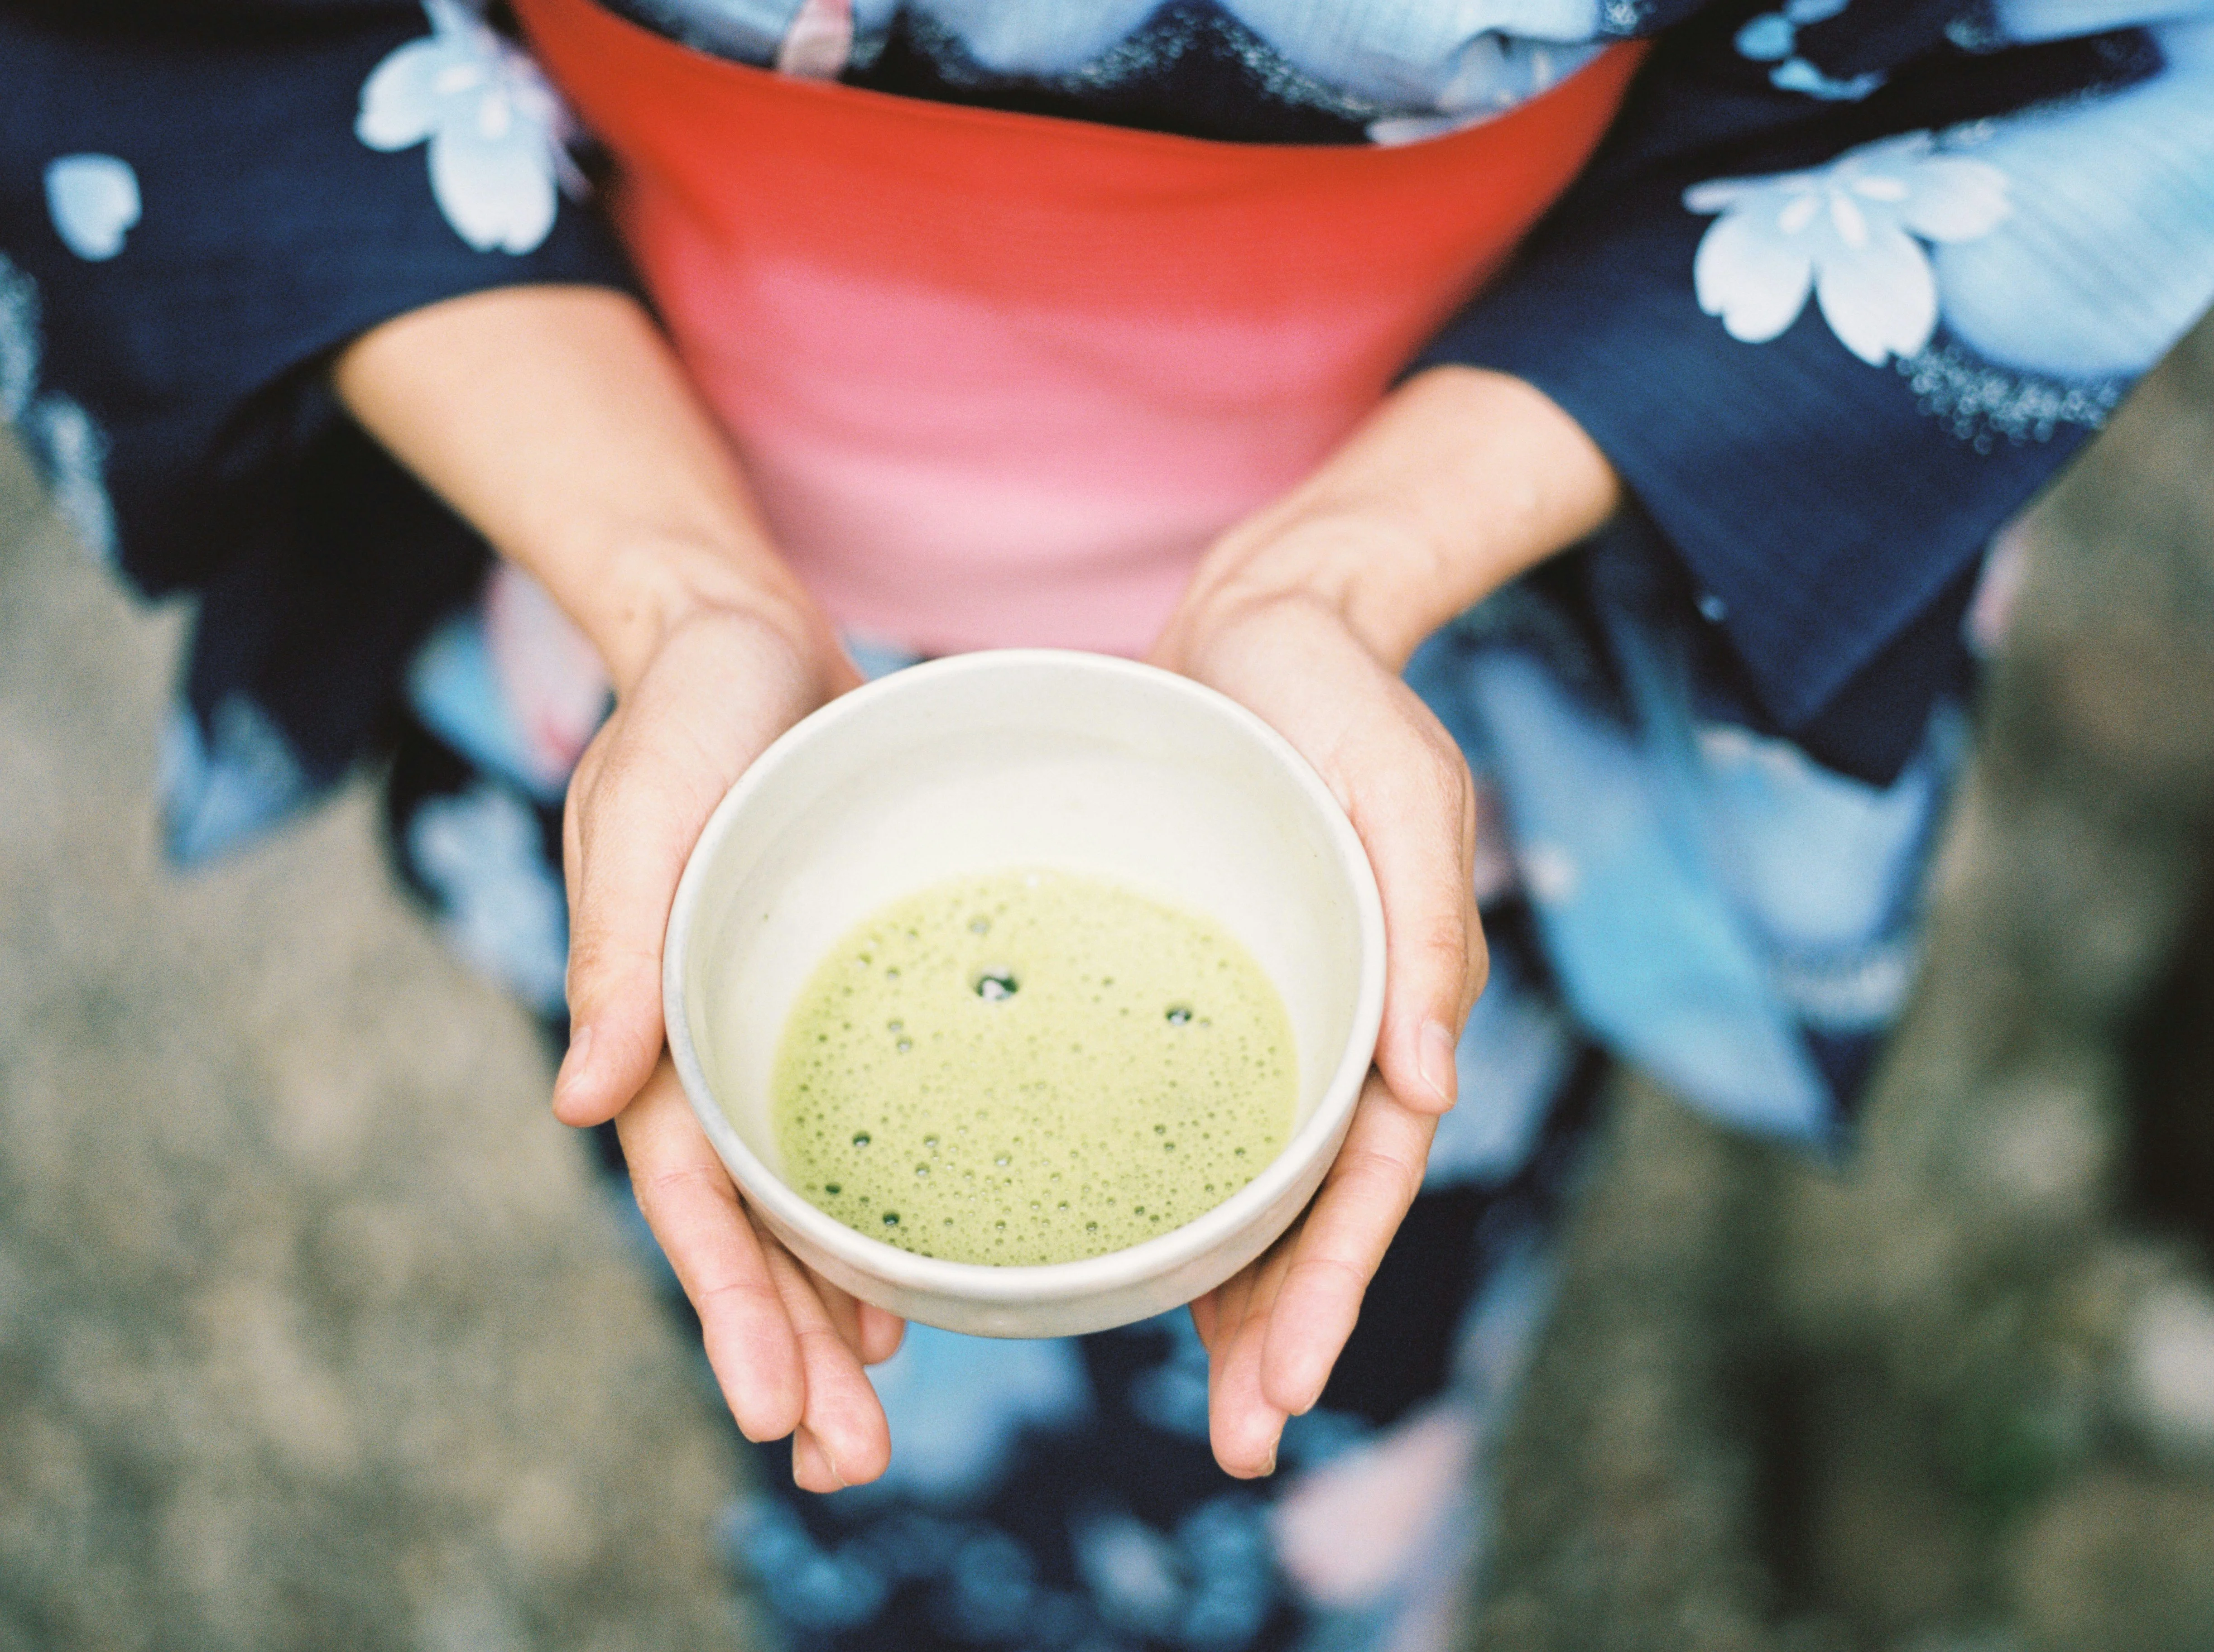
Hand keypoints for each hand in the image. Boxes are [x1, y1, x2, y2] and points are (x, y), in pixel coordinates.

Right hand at [551, 595, 911, 1491]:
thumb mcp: (641, 810)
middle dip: (789, 1350)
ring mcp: (780, 1032)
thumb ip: (618, 947)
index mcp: (654, 1025)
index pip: (693, 1195)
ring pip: (809, 1202)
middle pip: (754, 1229)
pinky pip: (865, 1129)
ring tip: (878, 1423)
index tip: (778, 1413)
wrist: (744, 640)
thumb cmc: (685, 714)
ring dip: (834, 1312)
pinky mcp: (848, 997)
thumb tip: (575, 1101)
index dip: (730, 1304)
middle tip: (846, 1465)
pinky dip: (879, 1215)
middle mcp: (714, 1049)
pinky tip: (913, 1290)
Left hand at [1151, 367, 1617, 1475]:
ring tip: (1209, 1406)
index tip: (1283, 1388)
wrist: (1264, 626)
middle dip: (1283, 1331)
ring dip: (1235, 1298)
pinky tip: (1143, 1266)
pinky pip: (1186, 1116)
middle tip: (1240, 1444)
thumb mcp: (1402, 788)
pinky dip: (1177, 1200)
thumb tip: (1433, 1087)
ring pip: (1252, 1185)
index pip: (1365, 1173)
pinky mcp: (1194, 991)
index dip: (1329, 1284)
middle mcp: (1332, 1029)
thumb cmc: (1341, 701)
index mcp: (1392, 1001)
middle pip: (1310, 1208)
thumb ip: (1424, 929)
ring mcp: (1260, 1017)